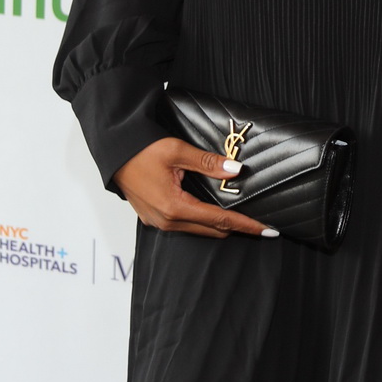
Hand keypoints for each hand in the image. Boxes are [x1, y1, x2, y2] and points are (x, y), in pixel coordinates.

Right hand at [113, 138, 277, 237]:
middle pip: (212, 230)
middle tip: (260, 224)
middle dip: (237, 228)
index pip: (220, 220)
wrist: (113, 153)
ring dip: (220, 225)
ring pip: (199, 230)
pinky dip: (203, 221)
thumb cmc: (140, 150)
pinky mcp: (154, 219)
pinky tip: (213, 212)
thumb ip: (208, 163)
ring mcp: (159, 222)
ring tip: (241, 217)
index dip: (247, 225)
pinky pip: (185, 225)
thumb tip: (234, 170)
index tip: (268, 230)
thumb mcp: (176, 151)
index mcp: (174, 207)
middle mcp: (167, 221)